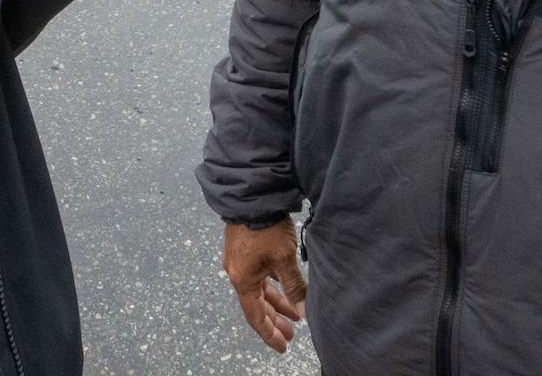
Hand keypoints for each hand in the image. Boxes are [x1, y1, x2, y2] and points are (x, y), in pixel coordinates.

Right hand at [223, 219, 306, 353]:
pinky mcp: (244, 247)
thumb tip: (304, 312)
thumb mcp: (284, 259)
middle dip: (274, 320)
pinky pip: (258, 275)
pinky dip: (272, 285)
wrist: (250, 195)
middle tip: (291, 334)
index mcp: (243, 280)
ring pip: (259, 289)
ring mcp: (239, 260)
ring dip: (275, 302)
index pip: (255, 316)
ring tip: (293, 313)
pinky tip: (285, 286)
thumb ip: (294, 287)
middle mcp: (237, 273)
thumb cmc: (265, 227)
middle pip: (256, 304)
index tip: (282, 346)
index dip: (269, 333)